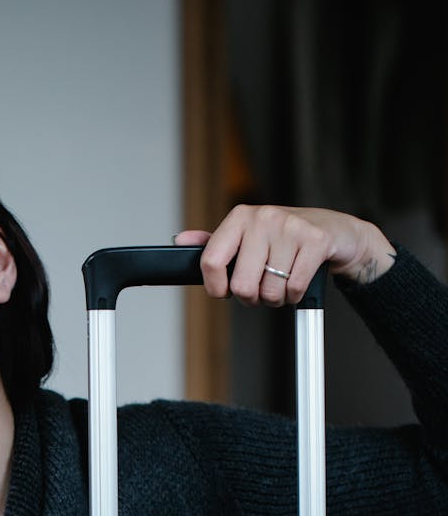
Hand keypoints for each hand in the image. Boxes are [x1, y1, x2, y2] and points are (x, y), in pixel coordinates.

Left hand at [174, 205, 396, 305]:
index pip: (210, 261)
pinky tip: (298, 281)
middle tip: (262, 287)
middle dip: (252, 298)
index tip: (224, 292)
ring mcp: (290, 228)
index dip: (216, 288)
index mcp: (240, 217)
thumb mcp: (247, 237)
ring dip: (276, 298)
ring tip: (282, 281)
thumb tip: (180, 241)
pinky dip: (295, 296)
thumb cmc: (284, 239)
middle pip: (241, 286)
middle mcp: (262, 218)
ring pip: (269, 292)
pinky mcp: (315, 241)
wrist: (335, 231)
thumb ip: (215, 243)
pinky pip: (294, 289)